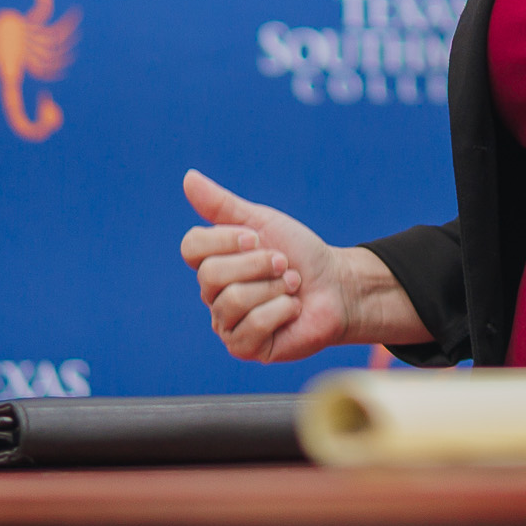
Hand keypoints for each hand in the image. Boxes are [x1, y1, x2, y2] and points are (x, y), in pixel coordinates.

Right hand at [178, 169, 424, 361]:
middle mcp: (214, 294)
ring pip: (232, 300)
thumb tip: (188, 178)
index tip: (257, 237)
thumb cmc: (301, 254)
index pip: (191, 247)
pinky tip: (292, 310)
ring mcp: (227, 323)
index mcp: (214, 262)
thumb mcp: (263, 222)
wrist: (338, 285)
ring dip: (275, 288)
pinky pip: (251, 326)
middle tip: (285, 265)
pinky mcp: (244, 347)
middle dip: (259, 264)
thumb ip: (223, 205)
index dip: (225, 239)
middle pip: (211, 275)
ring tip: (292, 287)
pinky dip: (281, 311)